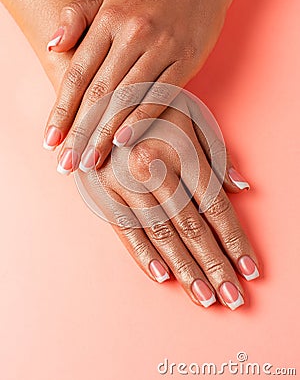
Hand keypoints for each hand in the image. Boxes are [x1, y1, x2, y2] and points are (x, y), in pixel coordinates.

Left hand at [44, 0, 231, 172]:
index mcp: (109, 20)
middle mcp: (133, 34)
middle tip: (68, 164)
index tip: (51, 140)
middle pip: (100, 93)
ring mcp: (161, 48)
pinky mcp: (186, 61)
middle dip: (80, 132)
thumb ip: (74, 16)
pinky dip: (141, 119)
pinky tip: (125, 141)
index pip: (78, 73)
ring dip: (106, 133)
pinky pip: (159, 95)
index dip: (62, 110)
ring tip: (91, 162)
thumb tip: (52, 47)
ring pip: (127, 98)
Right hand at [78, 92, 257, 309]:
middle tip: (233, 297)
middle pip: (191, 227)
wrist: (98, 100)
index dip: (234, 240)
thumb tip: (241, 188)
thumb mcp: (190, 117)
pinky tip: (164, 277)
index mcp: (179, 149)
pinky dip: (145, 256)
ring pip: (161, 235)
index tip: (250, 269)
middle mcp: (153, 169)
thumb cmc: (150, 108)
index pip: (214, 206)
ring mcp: (124, 183)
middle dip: (215, 265)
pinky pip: (126, 230)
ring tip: (205, 297)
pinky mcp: (103, 193)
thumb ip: (217, 154)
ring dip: (186, 269)